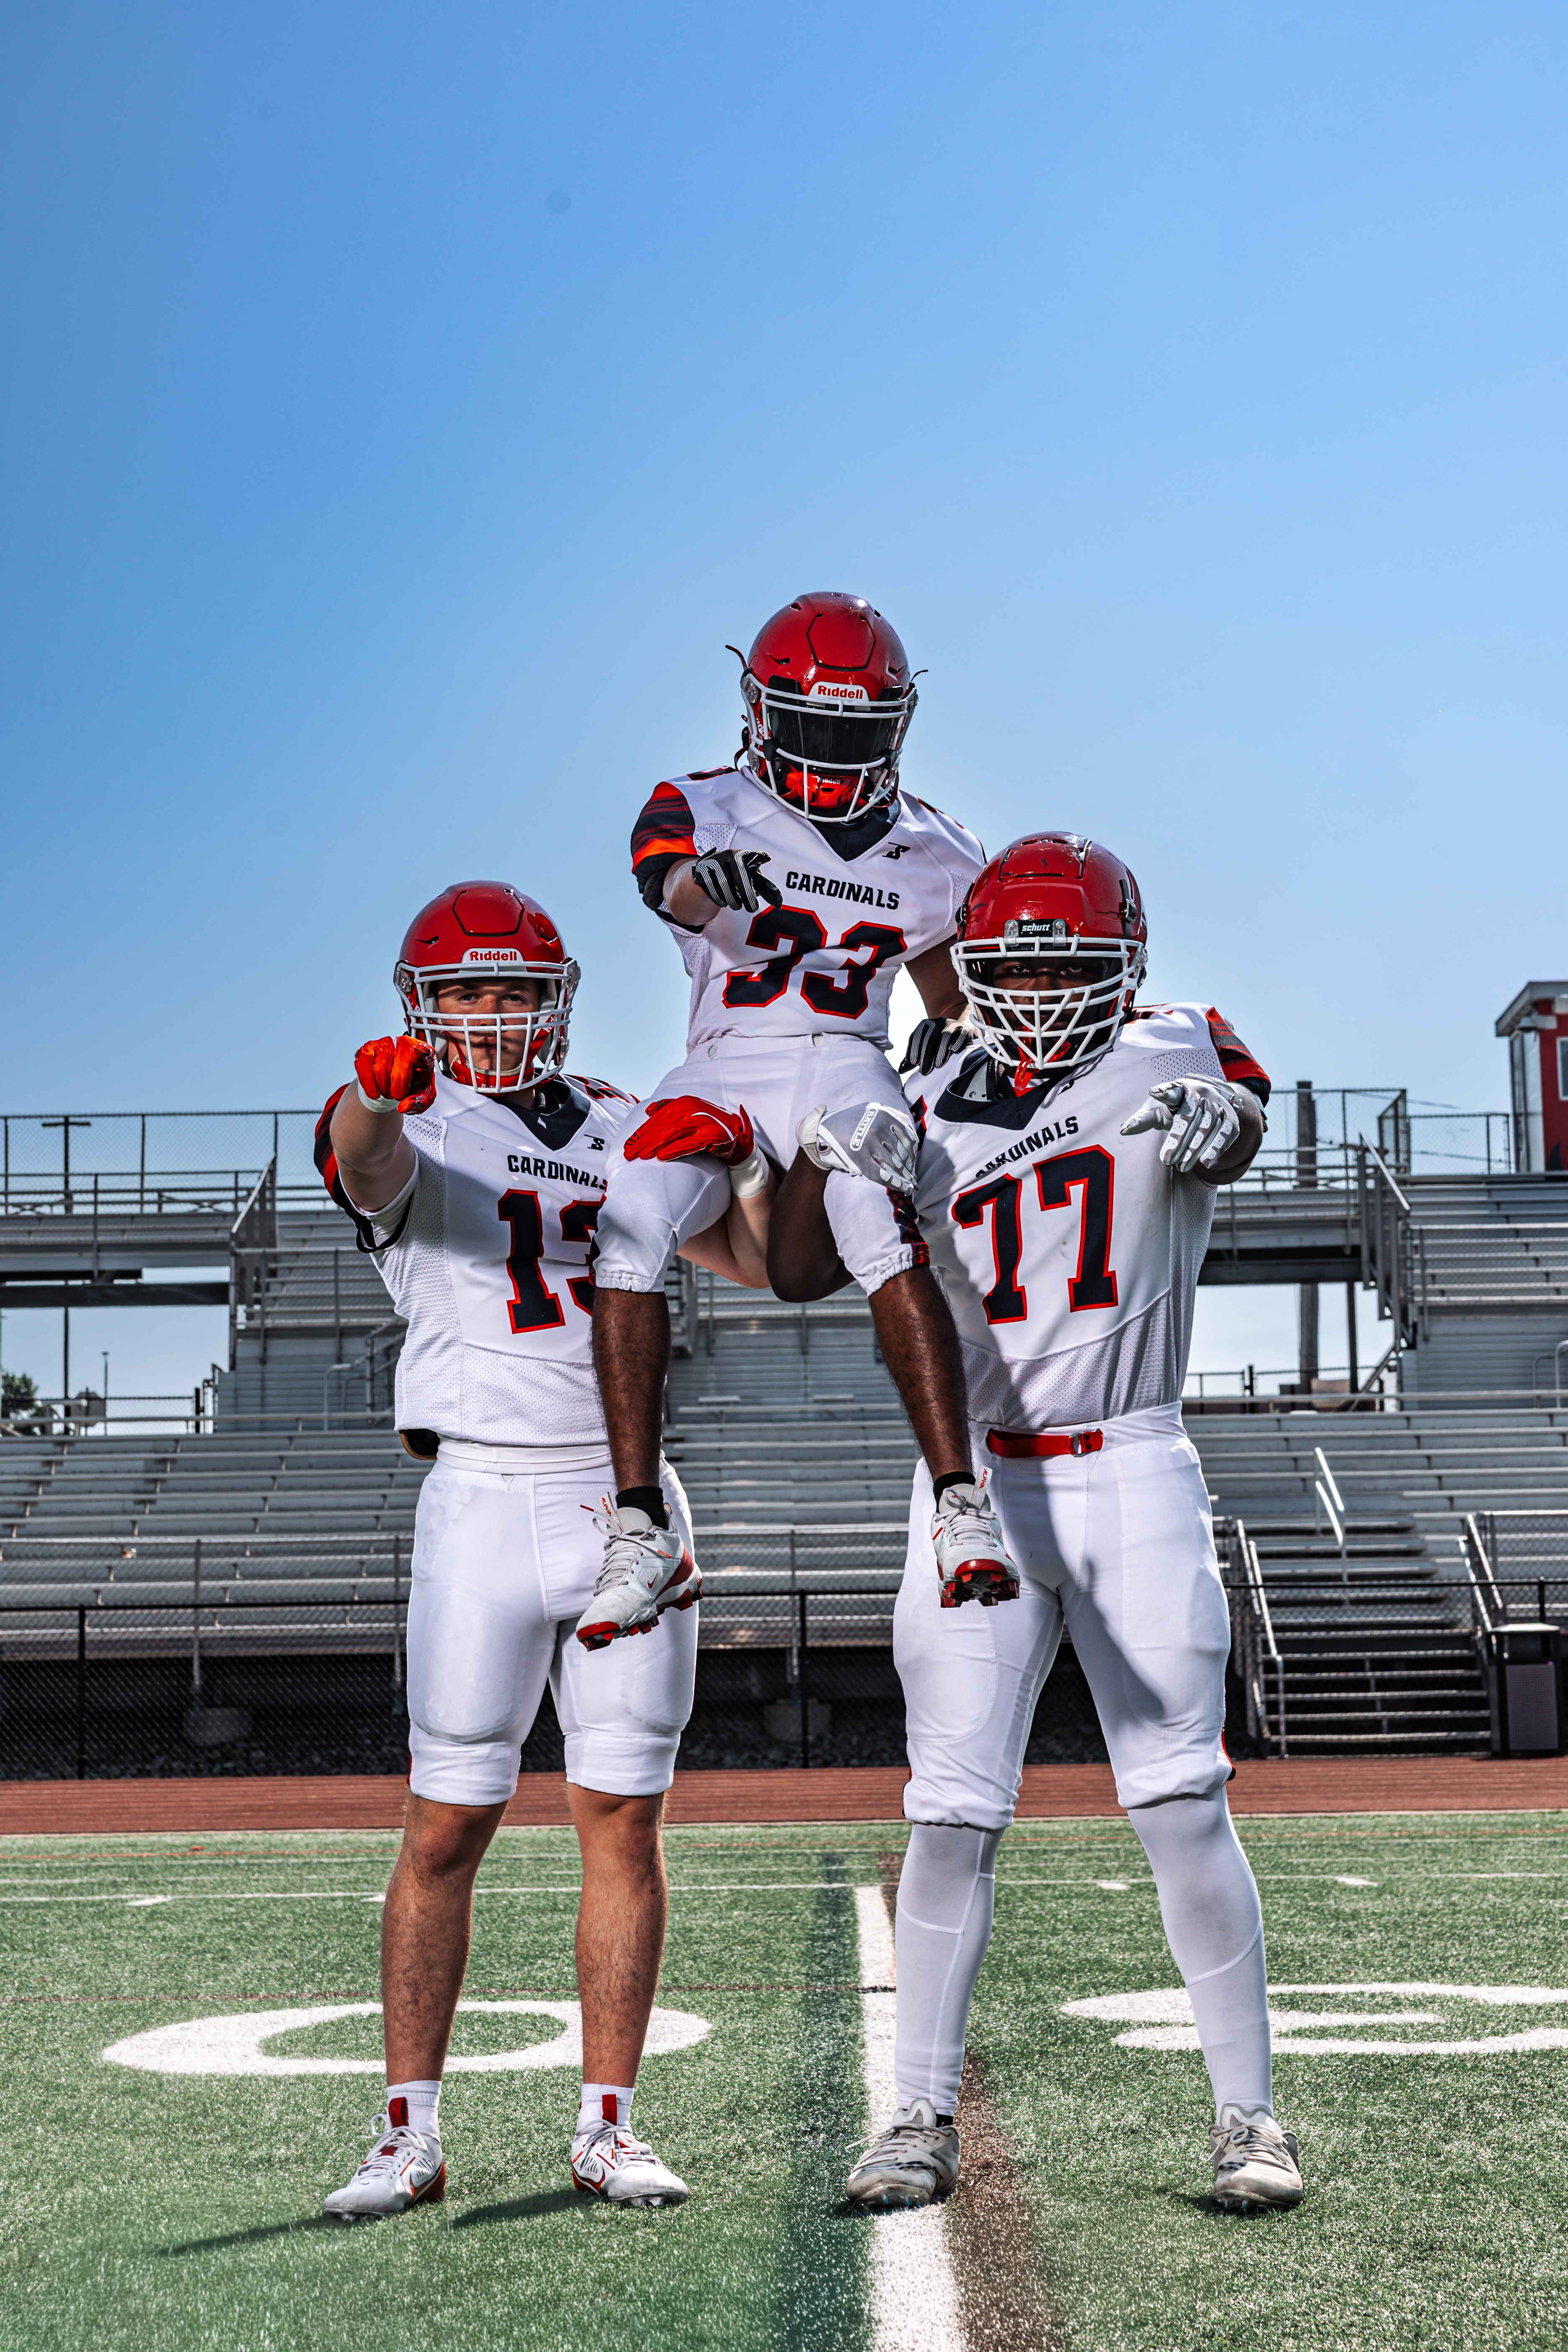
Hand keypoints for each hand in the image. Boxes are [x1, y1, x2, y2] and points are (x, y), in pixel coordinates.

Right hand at [354, 1036, 436, 1114]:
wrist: (397, 1081)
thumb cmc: (413, 1084)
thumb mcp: (421, 1097)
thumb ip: (417, 1102)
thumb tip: (405, 1106)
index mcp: (425, 1054)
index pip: (425, 1052)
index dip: (422, 1052)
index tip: (421, 1051)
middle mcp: (406, 1043)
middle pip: (399, 1071)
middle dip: (397, 1090)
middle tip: (397, 1096)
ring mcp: (386, 1043)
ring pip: (380, 1069)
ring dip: (383, 1088)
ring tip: (387, 1092)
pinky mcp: (369, 1047)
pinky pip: (363, 1066)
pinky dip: (368, 1084)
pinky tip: (374, 1091)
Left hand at [623, 1095, 756, 1166]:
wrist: (737, 1134)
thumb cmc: (707, 1125)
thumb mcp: (687, 1114)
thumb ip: (668, 1110)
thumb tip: (648, 1110)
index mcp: (682, 1102)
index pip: (656, 1118)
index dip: (641, 1131)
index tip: (627, 1144)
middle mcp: (691, 1108)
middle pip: (661, 1125)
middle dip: (643, 1140)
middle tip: (628, 1153)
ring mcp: (702, 1120)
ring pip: (672, 1132)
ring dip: (654, 1145)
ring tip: (640, 1156)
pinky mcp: (712, 1135)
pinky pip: (690, 1143)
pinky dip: (674, 1150)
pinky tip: (661, 1157)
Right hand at [689, 847, 782, 912]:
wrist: (709, 873)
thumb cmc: (737, 876)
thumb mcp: (751, 878)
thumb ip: (765, 888)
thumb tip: (778, 904)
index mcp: (743, 855)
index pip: (754, 854)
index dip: (760, 856)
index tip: (767, 858)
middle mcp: (728, 854)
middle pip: (739, 874)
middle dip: (747, 894)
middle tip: (753, 909)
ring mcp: (714, 861)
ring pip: (724, 883)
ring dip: (733, 899)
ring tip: (737, 906)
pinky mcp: (701, 870)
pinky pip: (711, 887)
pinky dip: (719, 898)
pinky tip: (724, 902)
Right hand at [798, 1101, 918, 1192]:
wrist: (824, 1129)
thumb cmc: (853, 1121)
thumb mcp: (873, 1111)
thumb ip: (894, 1119)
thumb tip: (914, 1143)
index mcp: (883, 1114)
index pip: (908, 1137)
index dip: (913, 1152)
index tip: (913, 1161)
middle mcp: (877, 1127)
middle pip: (902, 1152)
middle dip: (909, 1167)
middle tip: (912, 1176)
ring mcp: (867, 1142)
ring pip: (894, 1164)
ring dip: (904, 1176)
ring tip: (909, 1184)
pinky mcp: (859, 1157)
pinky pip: (882, 1174)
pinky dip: (895, 1184)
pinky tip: (903, 1189)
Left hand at [900, 1016, 969, 1075]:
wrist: (958, 1033)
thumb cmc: (937, 1045)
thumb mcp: (924, 1049)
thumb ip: (912, 1058)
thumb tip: (900, 1070)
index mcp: (925, 1024)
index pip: (916, 1036)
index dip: (913, 1049)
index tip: (912, 1063)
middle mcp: (938, 1021)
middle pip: (930, 1037)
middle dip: (926, 1054)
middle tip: (924, 1070)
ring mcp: (952, 1024)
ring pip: (945, 1035)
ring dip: (940, 1051)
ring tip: (937, 1065)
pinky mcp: (965, 1029)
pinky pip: (961, 1034)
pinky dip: (957, 1042)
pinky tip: (953, 1051)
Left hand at [1119, 1076, 1241, 1173]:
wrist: (1207, 1103)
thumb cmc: (1174, 1109)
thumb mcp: (1157, 1111)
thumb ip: (1142, 1119)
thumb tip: (1123, 1130)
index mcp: (1179, 1088)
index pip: (1171, 1090)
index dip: (1164, 1091)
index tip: (1154, 1092)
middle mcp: (1200, 1092)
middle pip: (1189, 1116)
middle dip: (1178, 1139)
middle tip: (1167, 1160)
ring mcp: (1218, 1103)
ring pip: (1208, 1125)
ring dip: (1195, 1148)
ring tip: (1181, 1167)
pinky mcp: (1230, 1116)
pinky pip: (1227, 1131)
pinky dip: (1217, 1147)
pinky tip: (1206, 1163)